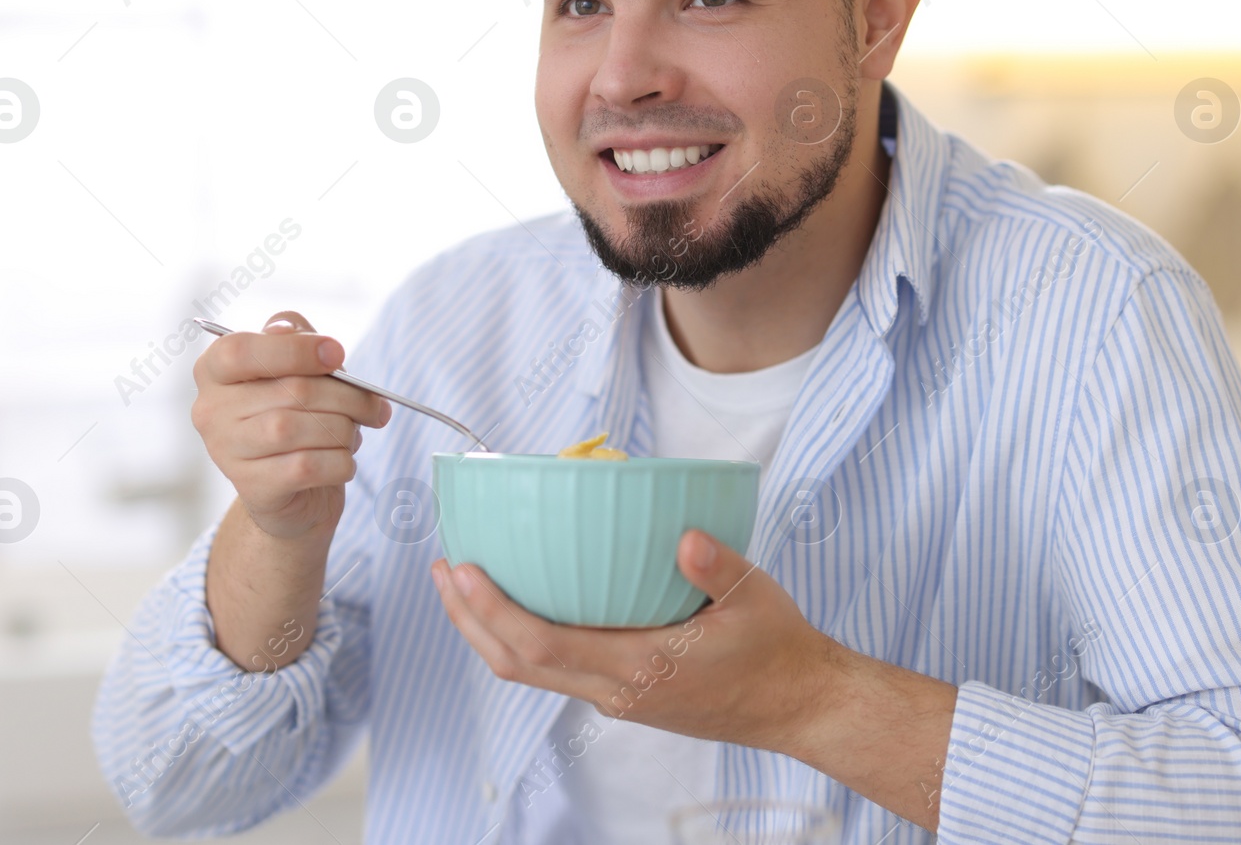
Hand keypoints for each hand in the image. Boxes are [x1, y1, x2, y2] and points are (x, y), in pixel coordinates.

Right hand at [190, 310, 391, 540]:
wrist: (294, 488)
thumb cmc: (296, 412)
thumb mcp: (295, 365)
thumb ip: (297, 337)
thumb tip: (307, 340)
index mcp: (214, 370)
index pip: (242, 350)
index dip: (295, 349)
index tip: (337, 354)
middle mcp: (211, 410)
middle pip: (290, 390)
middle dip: (346, 396)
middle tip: (375, 405)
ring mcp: (226, 452)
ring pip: (296, 429)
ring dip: (343, 430)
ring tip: (352, 433)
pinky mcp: (253, 488)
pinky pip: (306, 467)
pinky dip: (339, 461)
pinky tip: (344, 460)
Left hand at [430, 528, 836, 753]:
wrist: (797, 705)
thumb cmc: (777, 648)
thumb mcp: (756, 597)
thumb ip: (718, 567)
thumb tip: (685, 536)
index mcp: (640, 668)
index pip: (543, 643)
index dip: (492, 609)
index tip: (462, 569)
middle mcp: (616, 690)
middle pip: (515, 663)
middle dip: (468, 619)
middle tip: (443, 568)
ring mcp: (615, 697)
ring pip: (530, 671)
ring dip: (488, 630)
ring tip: (465, 583)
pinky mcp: (623, 694)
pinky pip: (555, 669)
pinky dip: (523, 637)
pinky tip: (522, 602)